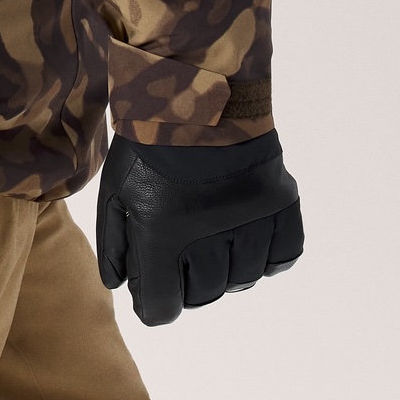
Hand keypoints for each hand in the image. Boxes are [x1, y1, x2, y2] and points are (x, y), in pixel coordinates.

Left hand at [95, 130, 303, 326]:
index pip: (162, 307)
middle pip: (203, 296)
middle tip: (180, 257)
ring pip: (243, 280)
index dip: (153, 303)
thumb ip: (116, 242)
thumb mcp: (116, 187)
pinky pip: (283, 257)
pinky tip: (246, 239)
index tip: (151, 289)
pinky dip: (266, 258)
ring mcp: (251, 220)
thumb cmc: (149, 143)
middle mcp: (210, 235)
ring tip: (211, 242)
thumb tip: (119, 286)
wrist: (199, 92)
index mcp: (163, 233)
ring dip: (226, 272)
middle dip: (186, 285)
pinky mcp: (281, 205)